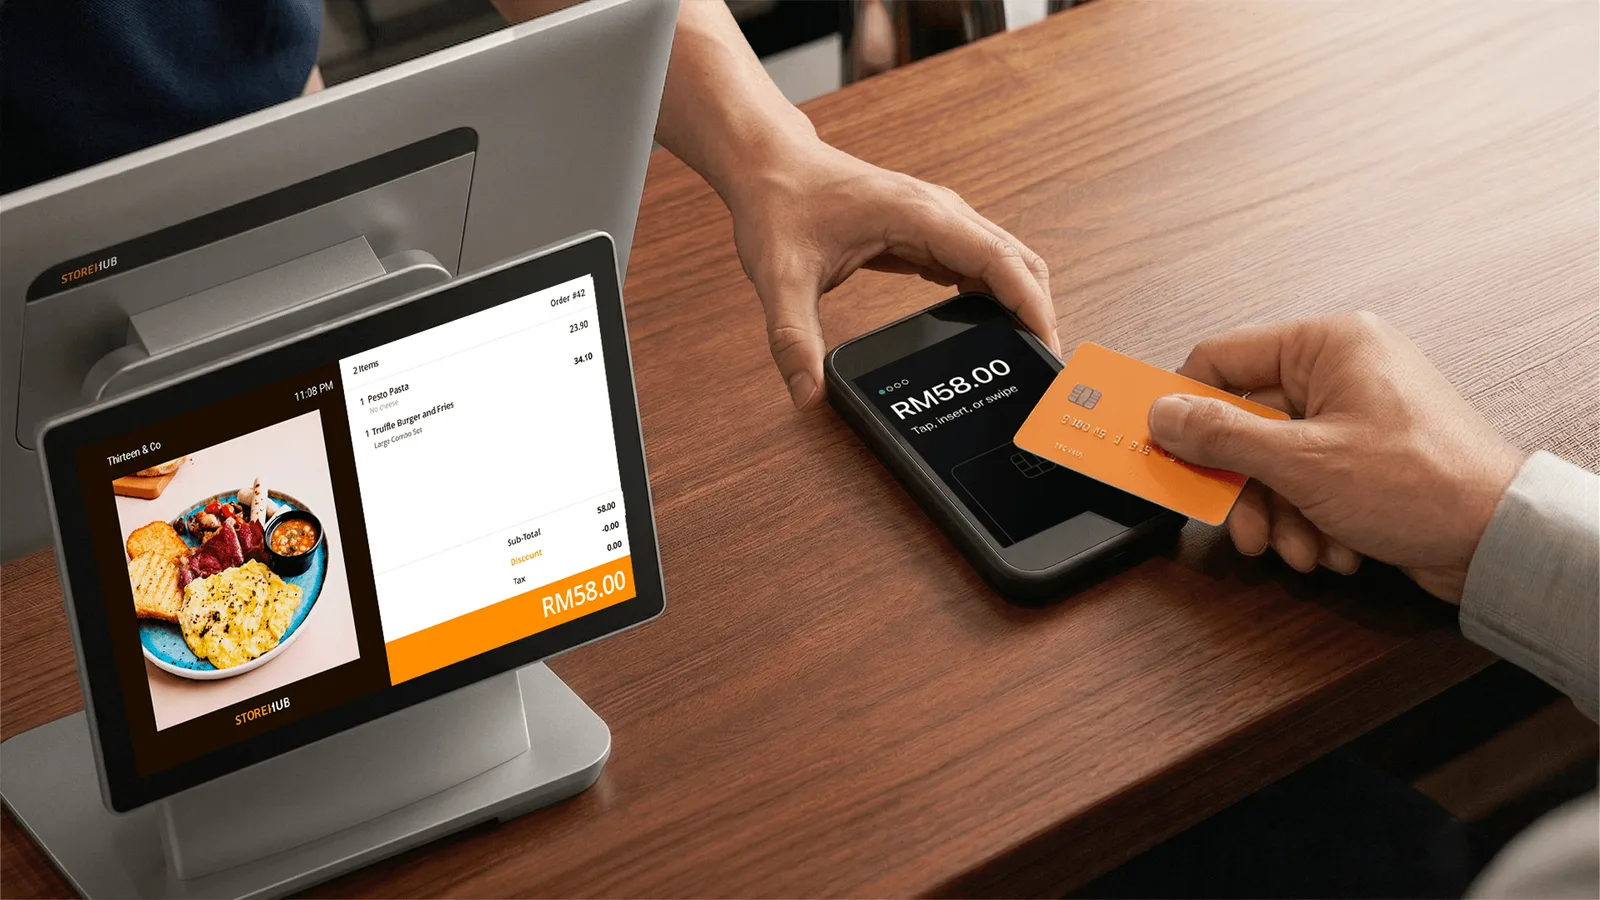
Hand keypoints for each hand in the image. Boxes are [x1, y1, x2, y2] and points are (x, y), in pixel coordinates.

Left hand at [721, 137, 1058, 407]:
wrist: (769, 165)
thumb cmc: (779, 205)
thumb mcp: (780, 278)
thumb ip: (793, 340)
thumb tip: (808, 395)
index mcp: (920, 216)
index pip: (1001, 261)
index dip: (1032, 307)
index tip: (1047, 349)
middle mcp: (940, 213)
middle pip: (1018, 262)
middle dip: (1037, 313)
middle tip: (1040, 368)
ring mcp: (937, 220)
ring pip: (1003, 261)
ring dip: (1019, 304)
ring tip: (1022, 356)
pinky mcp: (927, 232)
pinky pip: (977, 264)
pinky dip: (993, 296)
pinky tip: (987, 331)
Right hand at [1146, 313, 1525, 601]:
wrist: (1498, 541)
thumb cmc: (1426, 485)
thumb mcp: (1301, 461)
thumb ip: (1222, 435)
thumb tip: (1165, 415)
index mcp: (1328, 345)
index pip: (1223, 357)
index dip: (1186, 404)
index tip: (1163, 445)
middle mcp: (1341, 371)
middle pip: (1246, 423)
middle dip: (1244, 485)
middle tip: (1235, 521)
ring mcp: (1353, 415)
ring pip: (1273, 462)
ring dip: (1276, 514)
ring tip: (1295, 548)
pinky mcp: (1363, 458)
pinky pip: (1305, 483)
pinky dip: (1308, 521)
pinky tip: (1329, 547)